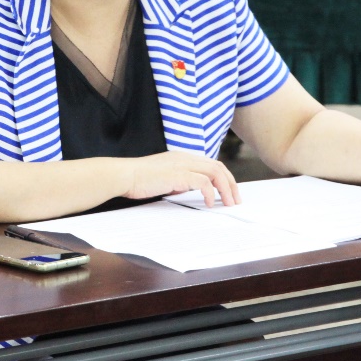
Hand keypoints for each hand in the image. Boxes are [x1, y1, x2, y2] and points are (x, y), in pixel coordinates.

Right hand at [122, 151, 240, 206]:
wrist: (124, 175)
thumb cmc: (139, 179)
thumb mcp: (165, 178)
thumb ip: (179, 181)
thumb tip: (190, 190)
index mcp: (183, 157)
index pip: (211, 164)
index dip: (224, 178)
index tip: (229, 193)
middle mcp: (186, 158)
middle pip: (218, 166)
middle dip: (231, 184)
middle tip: (236, 201)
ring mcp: (182, 165)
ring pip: (215, 172)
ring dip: (226, 189)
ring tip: (228, 203)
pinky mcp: (178, 175)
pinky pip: (203, 182)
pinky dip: (210, 193)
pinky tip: (209, 203)